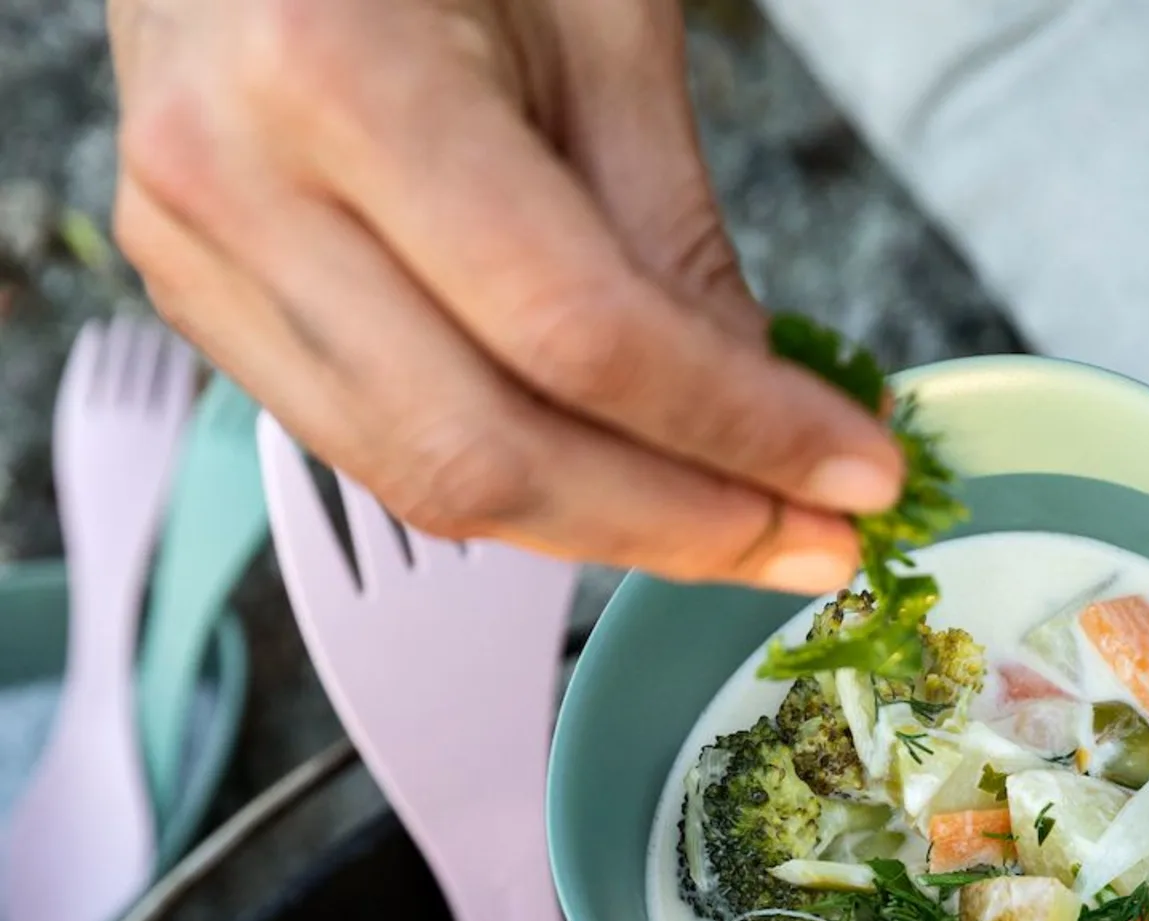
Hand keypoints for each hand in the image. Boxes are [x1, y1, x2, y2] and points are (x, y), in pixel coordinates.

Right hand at [108, 0, 901, 588]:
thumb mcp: (597, 23)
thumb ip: (671, 236)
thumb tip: (765, 422)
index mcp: (337, 70)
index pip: (578, 336)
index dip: (738, 435)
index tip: (854, 475)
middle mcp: (233, 183)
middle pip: (490, 456)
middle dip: (681, 525)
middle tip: (812, 542)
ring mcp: (197, 258)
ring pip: (430, 487)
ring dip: (609, 531)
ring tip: (741, 527)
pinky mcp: (202, 304)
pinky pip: (382, 454)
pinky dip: (523, 489)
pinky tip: (626, 485)